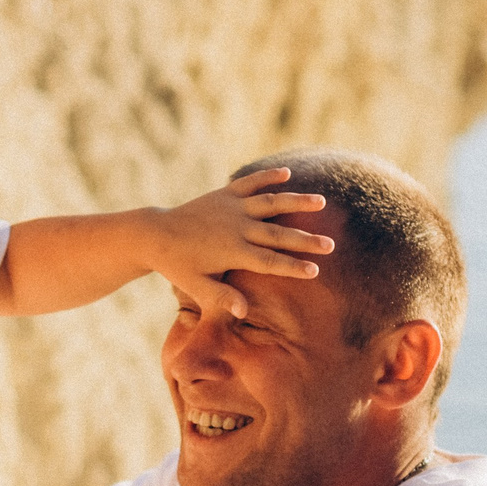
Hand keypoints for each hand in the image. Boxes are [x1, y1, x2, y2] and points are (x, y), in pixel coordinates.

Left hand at [148, 167, 331, 318]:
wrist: (155, 233)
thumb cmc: (178, 265)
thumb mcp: (196, 286)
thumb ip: (220, 299)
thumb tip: (243, 312)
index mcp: (232, 252)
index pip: (269, 262)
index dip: (293, 267)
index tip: (315, 272)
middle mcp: (237, 227)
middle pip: (278, 234)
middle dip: (306, 241)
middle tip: (331, 246)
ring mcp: (232, 207)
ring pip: (270, 203)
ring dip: (296, 201)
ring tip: (321, 202)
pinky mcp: (225, 194)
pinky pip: (250, 183)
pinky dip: (268, 176)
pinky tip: (287, 174)